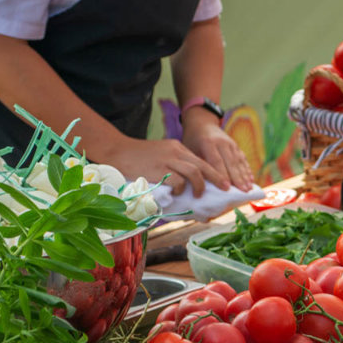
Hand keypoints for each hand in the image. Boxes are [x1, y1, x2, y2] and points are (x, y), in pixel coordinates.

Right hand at [103, 137, 227, 196]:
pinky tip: (177, 192)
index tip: (224, 181)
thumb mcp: (161, 155)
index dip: (214, 171)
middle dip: (217, 178)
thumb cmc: (137, 158)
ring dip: (200, 185)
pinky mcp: (159, 170)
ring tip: (199, 195)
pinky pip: (177, 181)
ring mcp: (167, 160)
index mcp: (177, 147)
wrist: (116, 151)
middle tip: (226, 188)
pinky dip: (180, 188)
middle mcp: (175, 152)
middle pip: (202, 165)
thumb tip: (187, 183)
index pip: (200, 160)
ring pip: (193, 172)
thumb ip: (174, 164)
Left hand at [181, 112, 254, 192]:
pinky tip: (251, 180)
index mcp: (208, 143)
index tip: (226, 188)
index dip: (222, 175)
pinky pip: (243, 159)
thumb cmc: (192, 141)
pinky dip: (247, 170)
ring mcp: (231, 143)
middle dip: (237, 178)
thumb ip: (199, 165)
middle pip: (231, 162)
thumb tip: (204, 185)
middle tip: (243, 192)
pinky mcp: (236, 146)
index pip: (216, 161)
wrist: (202, 123)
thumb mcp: (190, 150)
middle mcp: (222, 142)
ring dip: (244, 176)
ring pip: (239, 161)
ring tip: (248, 189)